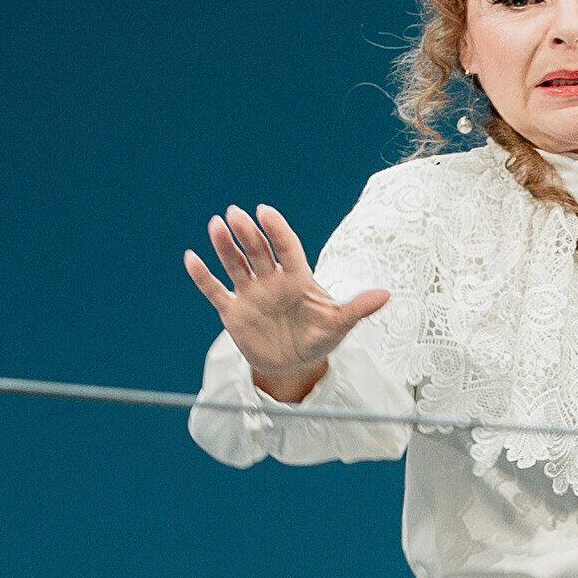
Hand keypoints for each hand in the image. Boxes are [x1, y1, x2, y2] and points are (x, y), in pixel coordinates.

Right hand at [183, 204, 388, 401]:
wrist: (295, 365)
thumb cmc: (320, 339)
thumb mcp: (339, 325)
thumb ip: (357, 309)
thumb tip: (386, 295)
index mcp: (297, 279)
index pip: (287, 248)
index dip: (276, 230)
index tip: (265, 212)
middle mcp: (272, 280)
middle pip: (258, 251)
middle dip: (247, 233)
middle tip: (236, 214)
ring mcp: (251, 294)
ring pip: (235, 264)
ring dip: (225, 247)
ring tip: (215, 225)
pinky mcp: (233, 311)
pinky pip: (215, 290)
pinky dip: (202, 276)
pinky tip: (191, 259)